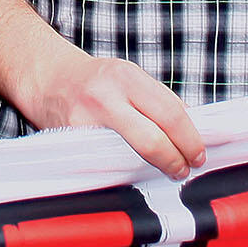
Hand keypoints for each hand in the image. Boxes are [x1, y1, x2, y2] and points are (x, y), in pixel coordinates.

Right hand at [28, 51, 205, 178]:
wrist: (48, 79)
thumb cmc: (94, 81)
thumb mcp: (130, 77)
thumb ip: (159, 100)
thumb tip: (192, 129)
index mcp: (127, 77)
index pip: (171, 113)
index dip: (190, 139)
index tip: (198, 153)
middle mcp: (106, 98)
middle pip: (154, 139)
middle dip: (177, 159)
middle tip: (185, 167)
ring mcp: (87, 122)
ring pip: (131, 156)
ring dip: (155, 167)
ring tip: (167, 168)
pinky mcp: (73, 144)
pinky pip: (108, 164)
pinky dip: (127, 170)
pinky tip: (135, 169)